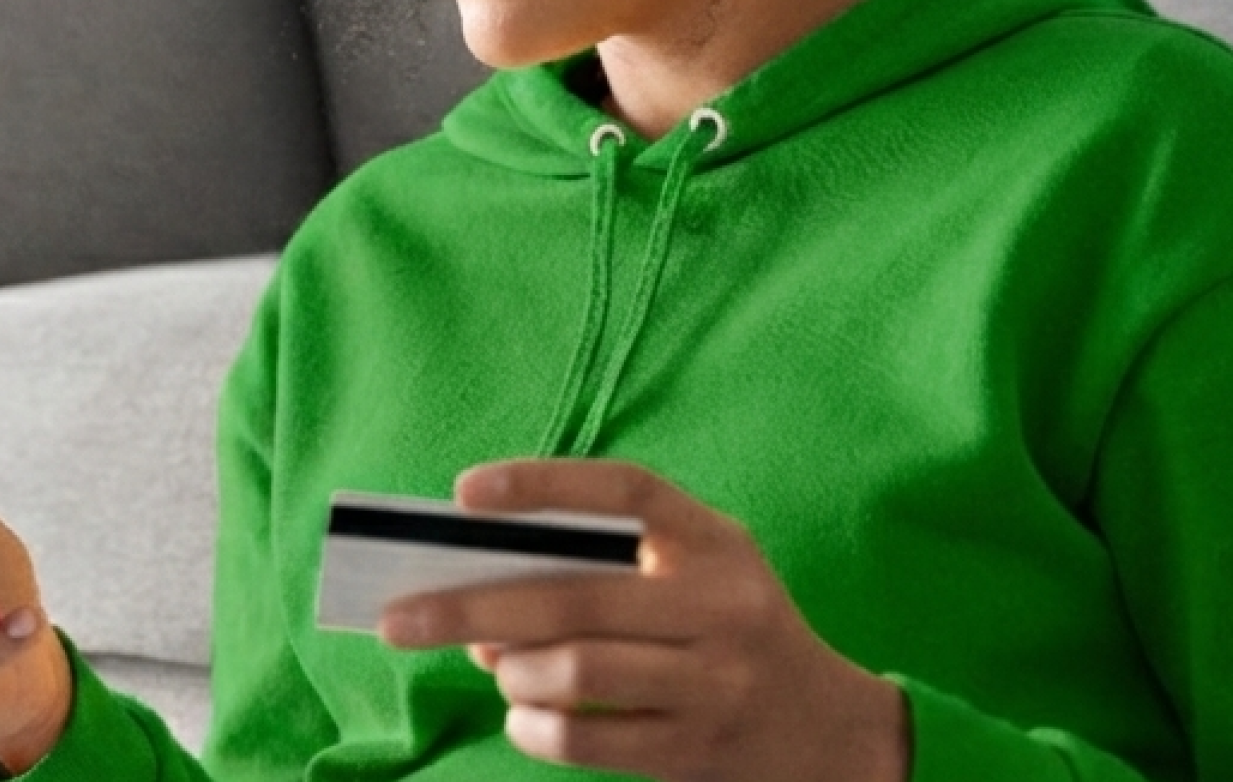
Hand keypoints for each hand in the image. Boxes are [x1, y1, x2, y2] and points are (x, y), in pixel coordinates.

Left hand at [378, 460, 909, 781]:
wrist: (831, 732)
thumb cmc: (733, 631)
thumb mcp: (697, 574)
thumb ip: (606, 565)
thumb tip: (482, 594)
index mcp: (715, 541)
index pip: (625, 490)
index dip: (544, 483)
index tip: (464, 493)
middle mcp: (721, 604)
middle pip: (576, 595)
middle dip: (472, 604)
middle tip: (401, 618)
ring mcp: (713, 682)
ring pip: (577, 670)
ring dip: (511, 669)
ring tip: (494, 665)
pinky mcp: (696, 750)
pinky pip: (589, 740)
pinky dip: (534, 728)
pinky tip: (523, 715)